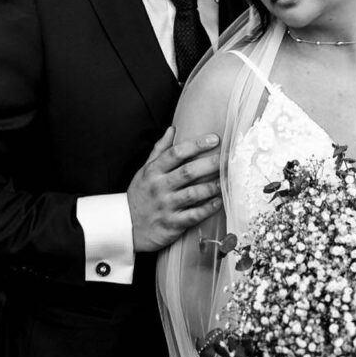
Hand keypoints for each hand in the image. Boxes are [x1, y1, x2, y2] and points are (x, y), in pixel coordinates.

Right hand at [127, 127, 221, 250]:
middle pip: (188, 172)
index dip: (197, 144)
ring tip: (227, 180)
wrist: (126, 226)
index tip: (215, 139)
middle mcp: (160, 187)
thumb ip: (159, 150)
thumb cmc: (139, 195)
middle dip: (211, 164)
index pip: (176, 153)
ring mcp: (166, 206)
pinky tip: (219, 202)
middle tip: (229, 158)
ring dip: (212, 187)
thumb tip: (172, 129)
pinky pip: (193, 215)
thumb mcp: (144, 170)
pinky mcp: (171, 224)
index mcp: (154, 171)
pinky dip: (207, 208)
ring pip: (193, 194)